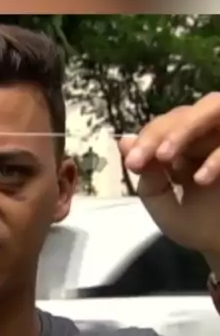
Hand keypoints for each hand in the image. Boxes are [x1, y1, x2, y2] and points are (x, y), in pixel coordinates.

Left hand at [118, 93, 219, 265]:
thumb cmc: (201, 227)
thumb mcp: (165, 206)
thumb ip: (148, 177)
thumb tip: (125, 141)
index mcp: (186, 145)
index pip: (163, 127)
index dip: (146, 139)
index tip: (133, 162)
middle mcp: (210, 135)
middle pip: (183, 114)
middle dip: (158, 133)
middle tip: (142, 158)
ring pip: (212, 109)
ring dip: (185, 129)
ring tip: (164, 155)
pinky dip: (217, 157)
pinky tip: (201, 179)